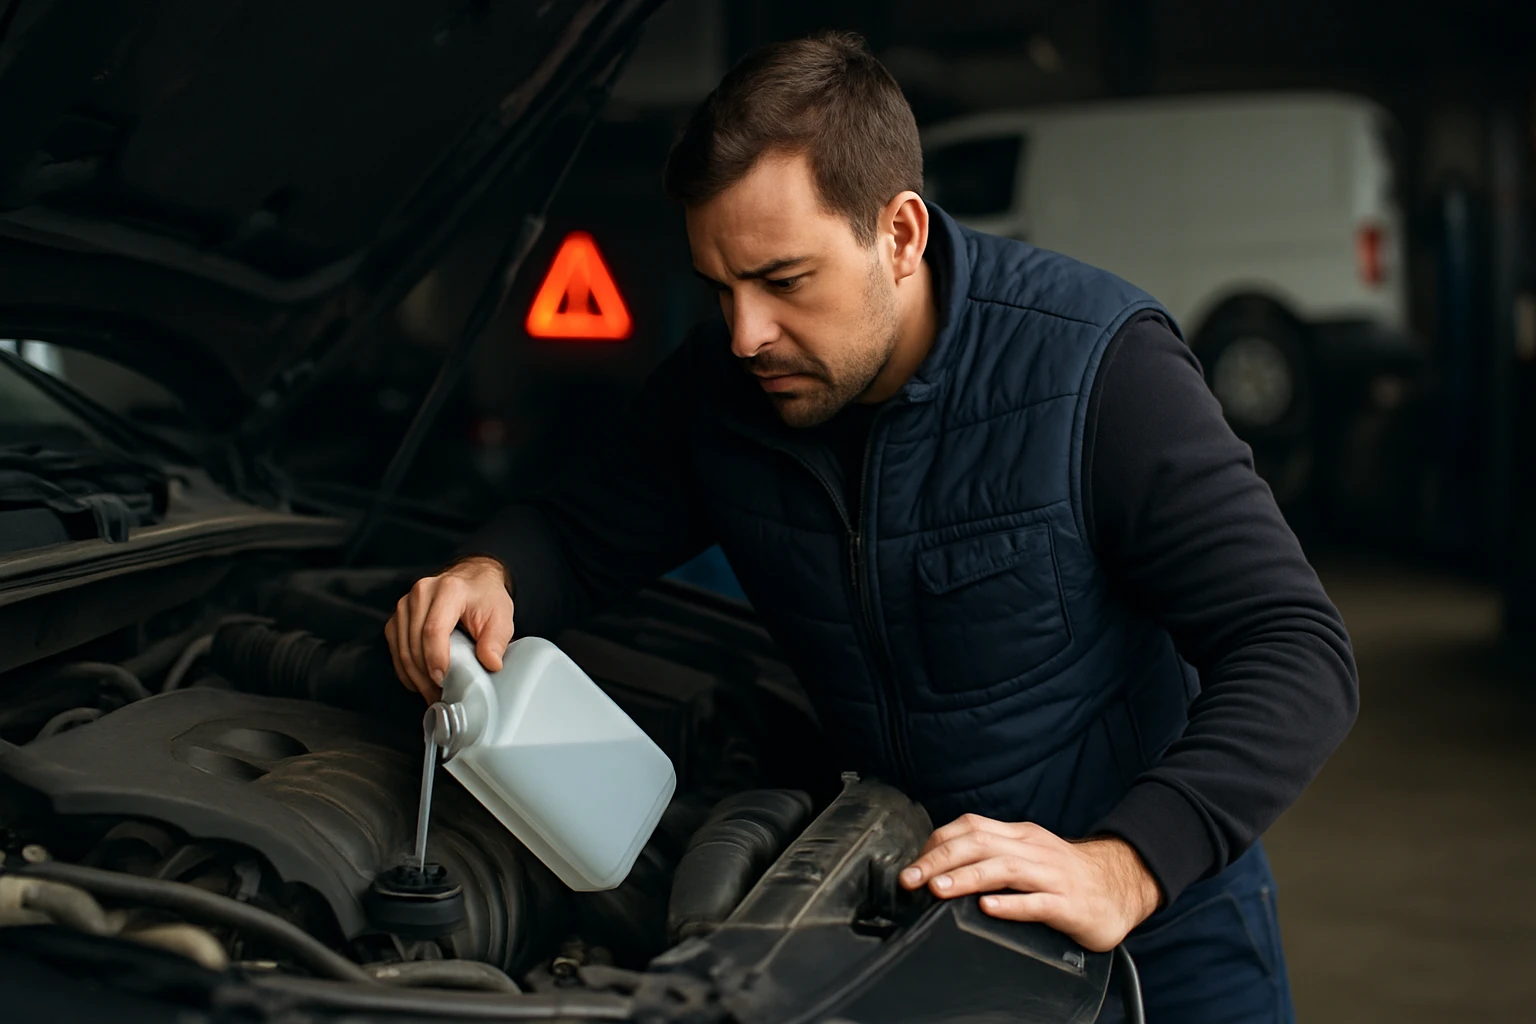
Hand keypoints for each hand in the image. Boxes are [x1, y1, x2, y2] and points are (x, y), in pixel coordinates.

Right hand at [385, 556, 513, 702]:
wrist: (472, 580)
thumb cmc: (485, 598)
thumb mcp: (501, 616)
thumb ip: (496, 641)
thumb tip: (491, 664)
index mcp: (449, 589)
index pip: (433, 630)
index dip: (435, 659)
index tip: (442, 680)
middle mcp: (422, 592)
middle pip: (414, 643)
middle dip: (426, 676)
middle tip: (441, 695)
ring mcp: (406, 604)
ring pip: (402, 649)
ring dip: (415, 677)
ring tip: (432, 693)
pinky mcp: (398, 616)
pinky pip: (395, 649)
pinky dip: (406, 669)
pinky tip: (420, 681)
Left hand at [899, 814, 1160, 951]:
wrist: (1122, 886)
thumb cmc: (1066, 874)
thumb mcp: (1027, 854)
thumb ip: (992, 854)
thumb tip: (941, 864)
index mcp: (1019, 836)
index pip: (970, 827)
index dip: (937, 843)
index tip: (913, 864)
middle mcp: (1033, 850)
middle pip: (980, 844)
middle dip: (939, 860)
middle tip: (910, 879)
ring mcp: (1052, 876)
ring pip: (1004, 869)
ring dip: (967, 878)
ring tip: (939, 890)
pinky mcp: (1070, 905)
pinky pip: (1038, 903)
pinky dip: (1011, 905)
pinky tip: (989, 908)